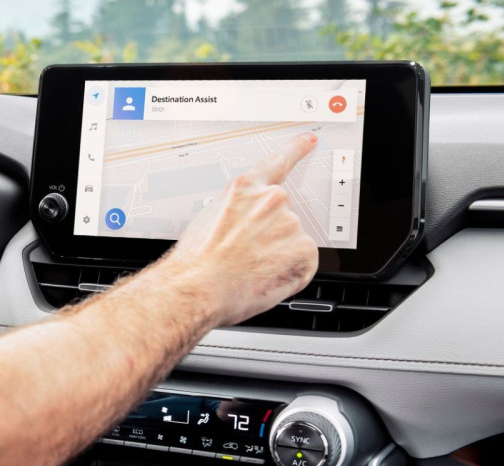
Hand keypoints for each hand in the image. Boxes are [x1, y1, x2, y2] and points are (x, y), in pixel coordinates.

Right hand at [159, 132, 319, 326]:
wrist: (197, 287)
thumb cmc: (195, 262)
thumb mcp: (206, 223)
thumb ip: (234, 214)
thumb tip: (245, 228)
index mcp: (244, 189)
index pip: (277, 163)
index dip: (296, 150)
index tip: (309, 140)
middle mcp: (271, 200)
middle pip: (282, 219)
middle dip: (270, 238)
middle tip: (245, 258)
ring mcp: (290, 224)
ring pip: (292, 244)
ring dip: (277, 259)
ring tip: (248, 272)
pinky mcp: (304, 249)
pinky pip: (303, 265)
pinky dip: (288, 276)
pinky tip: (264, 279)